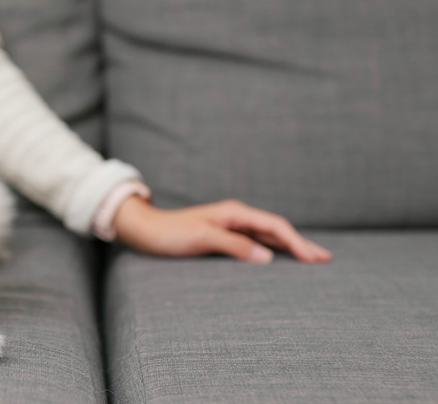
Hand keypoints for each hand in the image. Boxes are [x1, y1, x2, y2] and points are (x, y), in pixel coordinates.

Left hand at [113, 196, 331, 263]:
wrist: (146, 230)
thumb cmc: (170, 233)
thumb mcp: (201, 238)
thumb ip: (234, 245)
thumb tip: (267, 257)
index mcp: (235, 213)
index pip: (275, 226)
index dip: (297, 242)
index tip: (315, 258)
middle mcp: (236, 216)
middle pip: (277, 229)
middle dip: (302, 244)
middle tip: (326, 259)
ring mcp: (231, 226)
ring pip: (269, 236)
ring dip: (290, 247)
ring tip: (312, 259)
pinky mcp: (224, 236)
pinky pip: (256, 242)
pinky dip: (273, 250)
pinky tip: (281, 259)